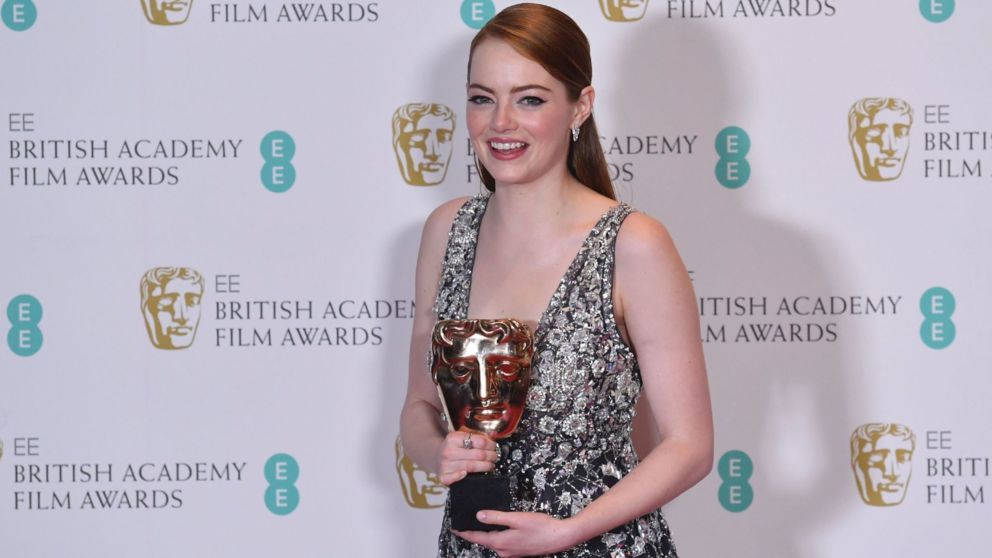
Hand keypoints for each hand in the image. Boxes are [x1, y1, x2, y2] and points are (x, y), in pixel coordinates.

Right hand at [438, 429, 498, 485]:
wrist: (435, 455)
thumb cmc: (452, 446)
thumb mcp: (461, 437)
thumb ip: (477, 436)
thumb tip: (494, 435)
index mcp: (453, 438)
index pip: (479, 441)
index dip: (490, 444)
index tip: (494, 446)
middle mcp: (448, 451)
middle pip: (478, 455)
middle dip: (491, 456)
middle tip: (495, 457)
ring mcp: (445, 464)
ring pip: (471, 466)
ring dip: (485, 467)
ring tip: (491, 465)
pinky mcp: (443, 476)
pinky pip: (454, 478)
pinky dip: (461, 476)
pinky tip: (468, 474)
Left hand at [453, 510, 579, 556]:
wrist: (560, 538)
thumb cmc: (540, 527)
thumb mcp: (516, 518)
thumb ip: (496, 517)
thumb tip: (478, 516)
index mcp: (500, 542)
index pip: (476, 538)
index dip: (463, 532)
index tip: (453, 527)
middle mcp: (503, 551)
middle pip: (483, 540)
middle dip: (473, 532)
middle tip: (464, 521)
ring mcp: (511, 553)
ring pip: (493, 542)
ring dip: (485, 533)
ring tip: (479, 522)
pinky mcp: (518, 551)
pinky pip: (502, 543)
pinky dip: (496, 535)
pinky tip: (498, 527)